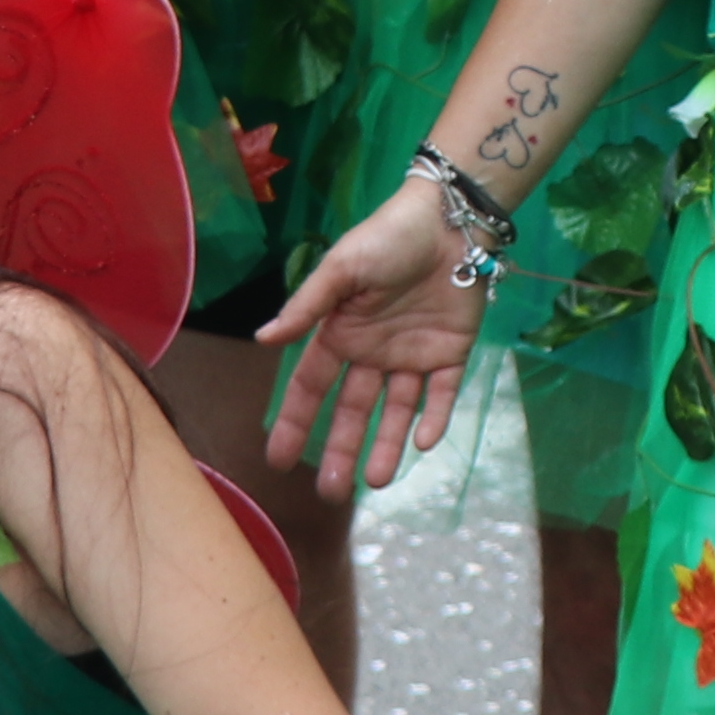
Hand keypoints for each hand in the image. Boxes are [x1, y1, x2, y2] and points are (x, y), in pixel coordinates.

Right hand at [257, 183, 489, 489]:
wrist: (448, 221)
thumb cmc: (387, 239)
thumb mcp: (341, 268)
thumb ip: (307, 307)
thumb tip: (263, 340)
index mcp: (341, 334)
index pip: (311, 388)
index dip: (295, 423)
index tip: (279, 460)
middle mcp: (373, 353)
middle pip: (353, 410)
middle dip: (341, 449)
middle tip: (331, 492)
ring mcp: (413, 356)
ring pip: (397, 412)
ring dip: (387, 445)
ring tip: (375, 481)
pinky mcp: (451, 355)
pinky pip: (442, 395)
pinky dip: (435, 419)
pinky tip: (423, 443)